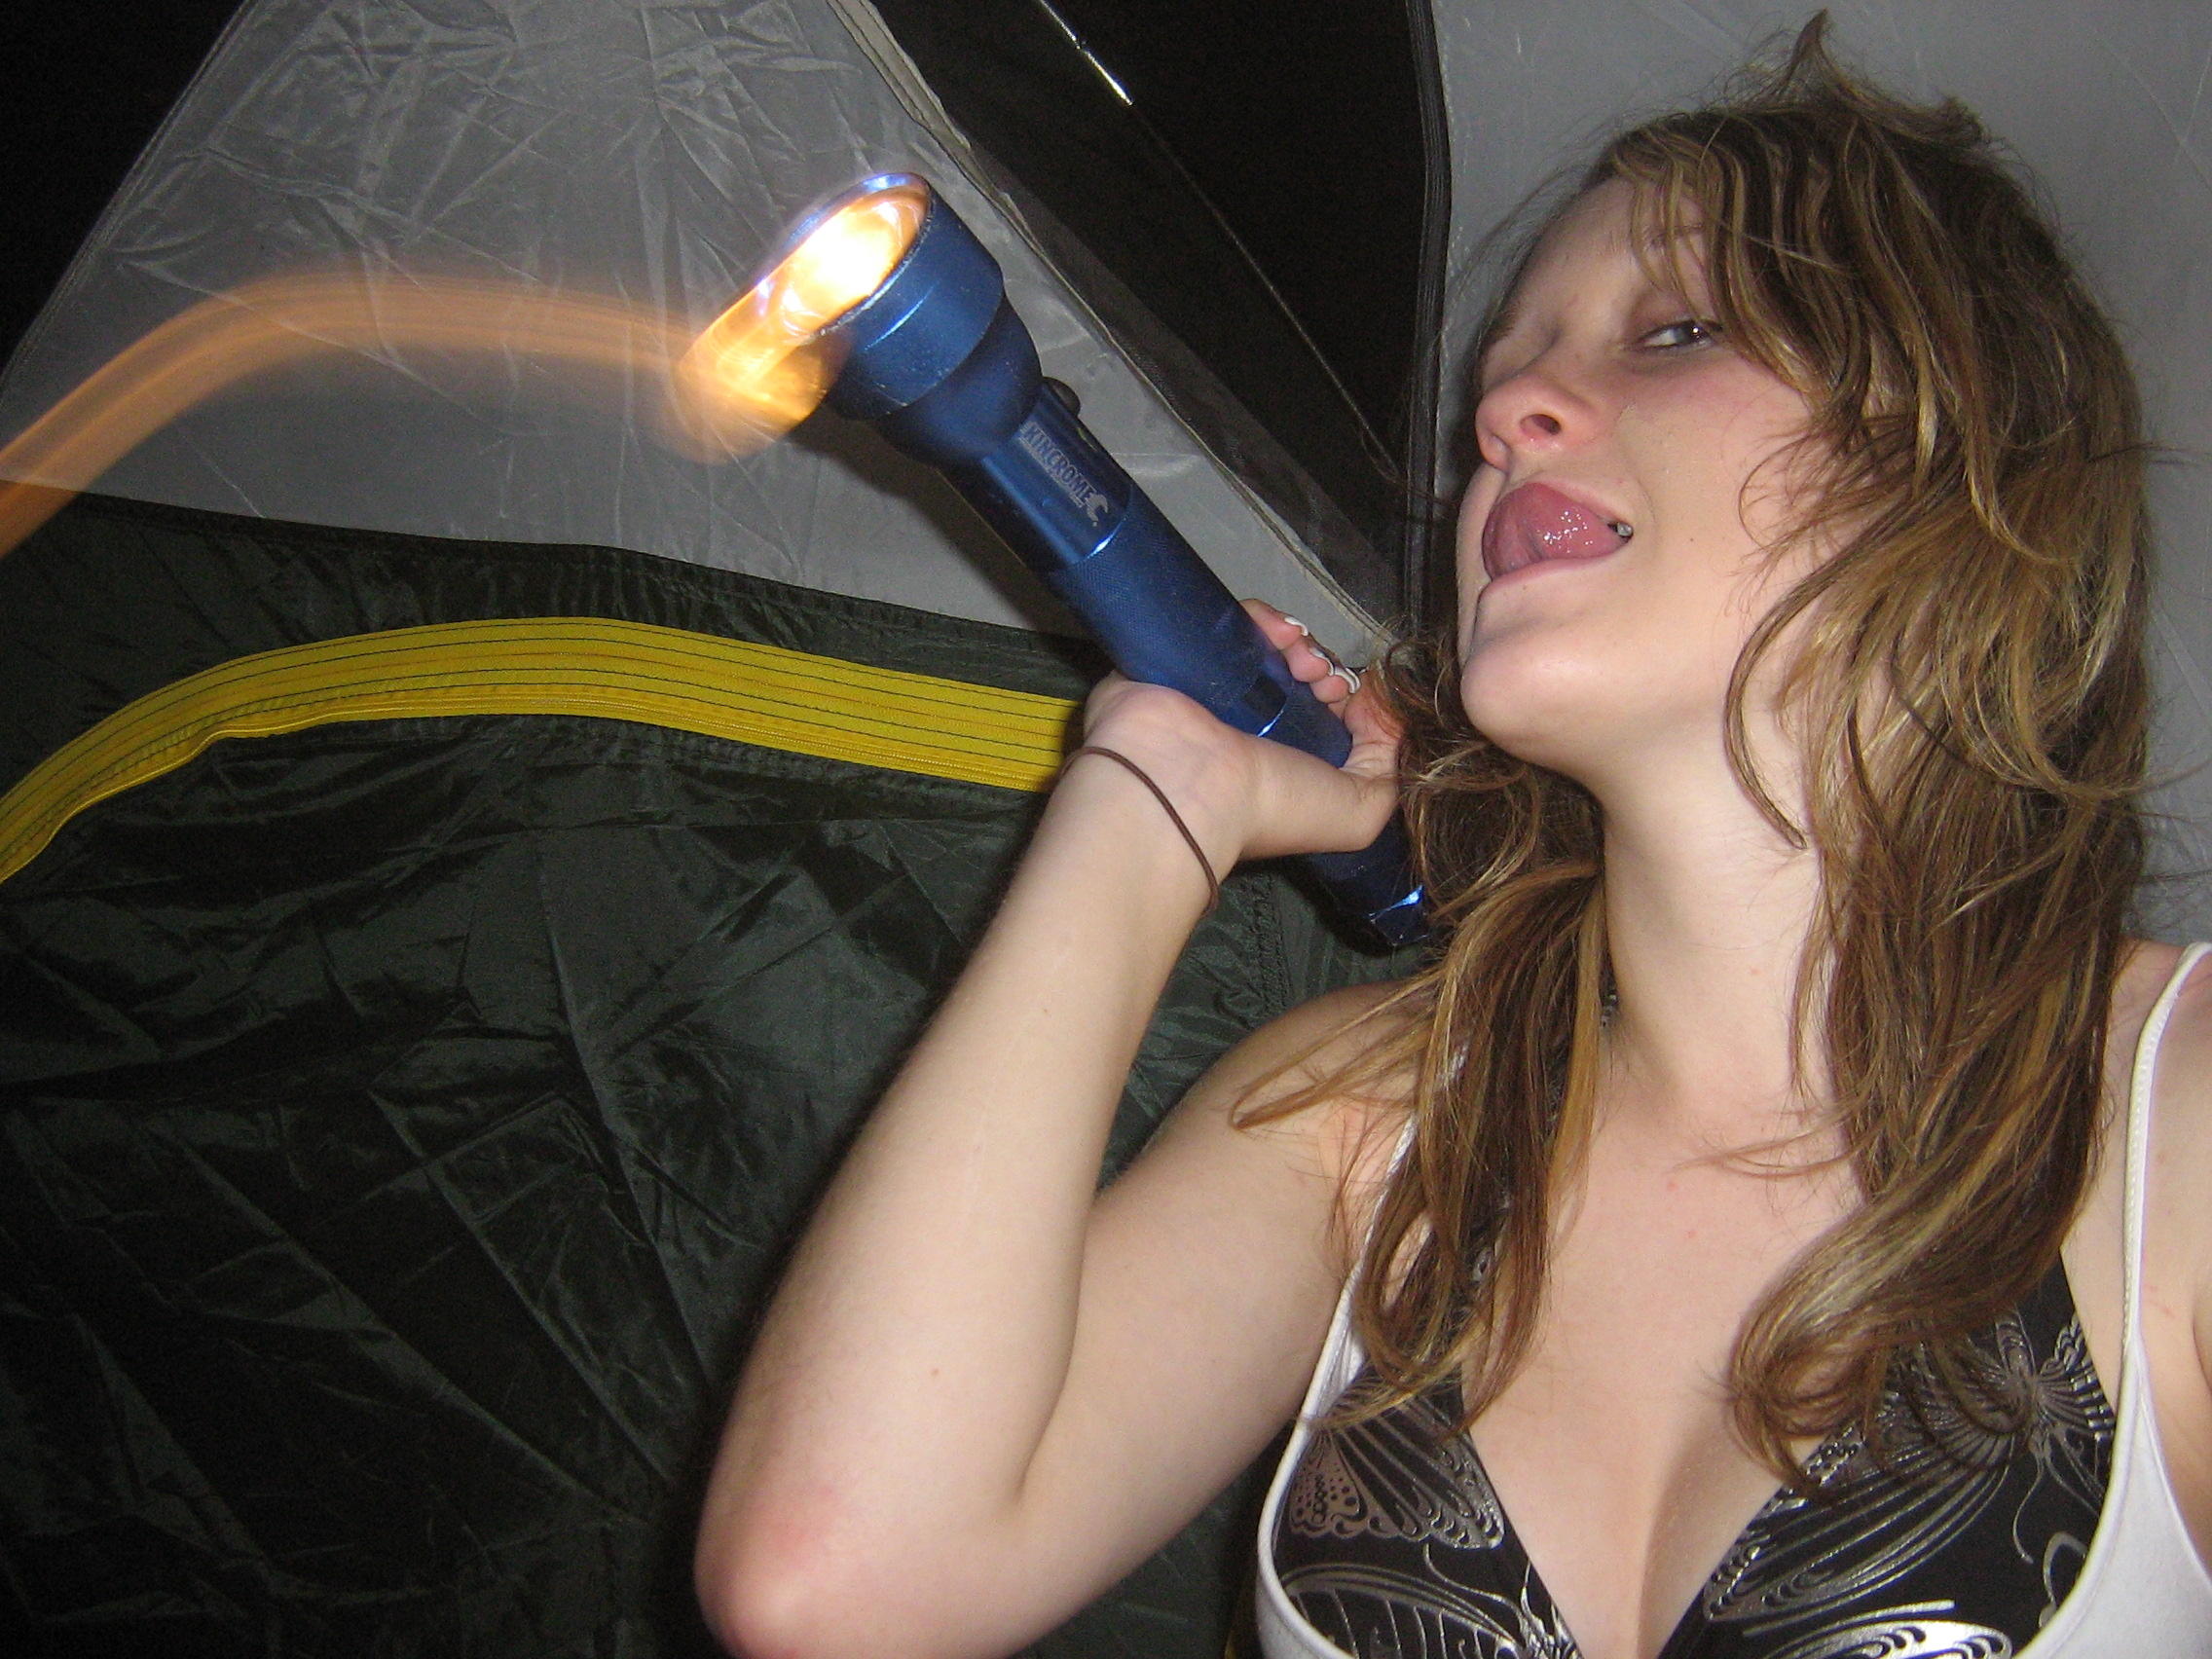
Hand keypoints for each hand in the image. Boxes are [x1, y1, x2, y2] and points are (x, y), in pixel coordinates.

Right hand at [1069, 601, 1401, 878]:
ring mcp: (1219, 692)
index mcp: (1286, 764)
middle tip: (1325, 681)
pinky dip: (1263, 619)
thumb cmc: (1269, 806)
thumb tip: (1384, 713)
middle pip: (1301, 675)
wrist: (1184, 783)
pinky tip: (1276, 632)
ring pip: (1271, 648)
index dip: (1351, 701)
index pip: (1325, 716)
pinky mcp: (1190, 656)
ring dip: (1300, 644)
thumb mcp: (1356, 813)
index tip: (1354, 701)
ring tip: (1301, 659)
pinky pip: (1235, 622)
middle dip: (1327, 670)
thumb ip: (1388, 769)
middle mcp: (1252, 729)